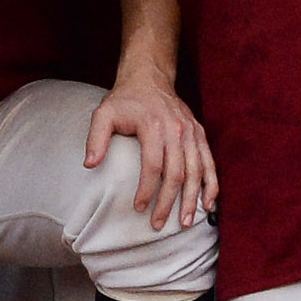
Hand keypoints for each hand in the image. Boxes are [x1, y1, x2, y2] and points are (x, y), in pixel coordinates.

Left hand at [88, 75, 216, 231]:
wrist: (150, 77)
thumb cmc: (124, 100)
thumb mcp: (104, 114)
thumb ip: (95, 139)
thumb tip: (89, 165)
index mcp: (154, 125)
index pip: (153, 165)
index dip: (147, 189)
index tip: (139, 208)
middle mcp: (177, 129)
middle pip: (177, 172)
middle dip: (169, 202)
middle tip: (158, 224)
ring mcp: (191, 132)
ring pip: (197, 171)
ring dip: (192, 199)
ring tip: (185, 222)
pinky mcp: (200, 134)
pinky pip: (210, 162)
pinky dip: (211, 184)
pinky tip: (208, 203)